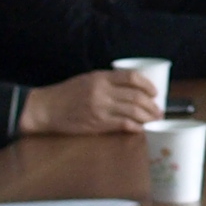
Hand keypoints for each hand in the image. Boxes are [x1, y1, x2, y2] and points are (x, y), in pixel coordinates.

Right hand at [23, 70, 159, 135]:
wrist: (46, 109)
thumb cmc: (66, 94)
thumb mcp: (86, 79)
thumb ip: (106, 82)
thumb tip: (130, 88)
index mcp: (100, 77)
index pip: (132, 77)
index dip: (147, 85)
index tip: (155, 92)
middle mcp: (102, 91)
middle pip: (136, 96)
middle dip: (152, 105)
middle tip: (159, 110)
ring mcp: (101, 108)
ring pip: (133, 111)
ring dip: (148, 116)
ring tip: (154, 120)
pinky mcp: (98, 124)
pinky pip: (123, 124)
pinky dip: (136, 126)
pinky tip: (141, 128)